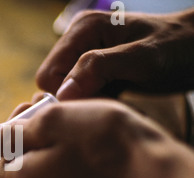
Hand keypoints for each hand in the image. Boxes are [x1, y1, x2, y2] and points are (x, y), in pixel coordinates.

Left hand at [0, 99, 170, 177]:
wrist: (150, 166)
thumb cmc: (98, 138)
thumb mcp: (50, 123)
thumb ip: (11, 133)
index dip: (5, 137)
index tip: (23, 114)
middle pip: (21, 166)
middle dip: (28, 135)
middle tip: (44, 109)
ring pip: (45, 171)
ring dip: (48, 143)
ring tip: (65, 116)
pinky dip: (66, 160)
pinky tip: (81, 140)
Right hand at [36, 9, 193, 99]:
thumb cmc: (176, 48)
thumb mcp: (141, 57)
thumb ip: (99, 68)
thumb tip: (62, 93)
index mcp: (82, 30)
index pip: (48, 75)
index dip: (65, 94)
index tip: (94, 101)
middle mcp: (77, 41)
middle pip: (53, 85)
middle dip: (76, 98)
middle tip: (108, 99)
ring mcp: (84, 55)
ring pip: (66, 92)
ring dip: (87, 101)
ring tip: (115, 96)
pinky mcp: (94, 70)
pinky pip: (81, 93)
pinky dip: (95, 100)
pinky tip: (116, 96)